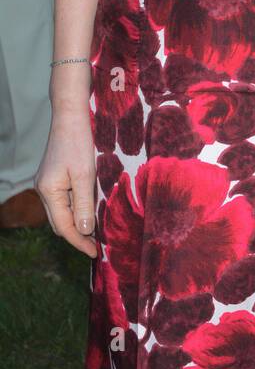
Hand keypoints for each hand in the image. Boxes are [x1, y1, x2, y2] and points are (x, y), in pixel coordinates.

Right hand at [35, 95, 97, 257]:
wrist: (70, 115)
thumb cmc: (78, 142)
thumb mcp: (85, 175)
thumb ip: (84, 204)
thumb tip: (83, 230)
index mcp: (49, 191)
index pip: (64, 226)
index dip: (79, 241)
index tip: (95, 253)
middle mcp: (43, 190)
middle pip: (59, 223)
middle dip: (77, 235)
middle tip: (98, 245)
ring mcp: (47, 184)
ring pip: (61, 212)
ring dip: (77, 223)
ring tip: (96, 232)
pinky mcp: (53, 177)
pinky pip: (64, 201)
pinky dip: (76, 209)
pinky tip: (89, 211)